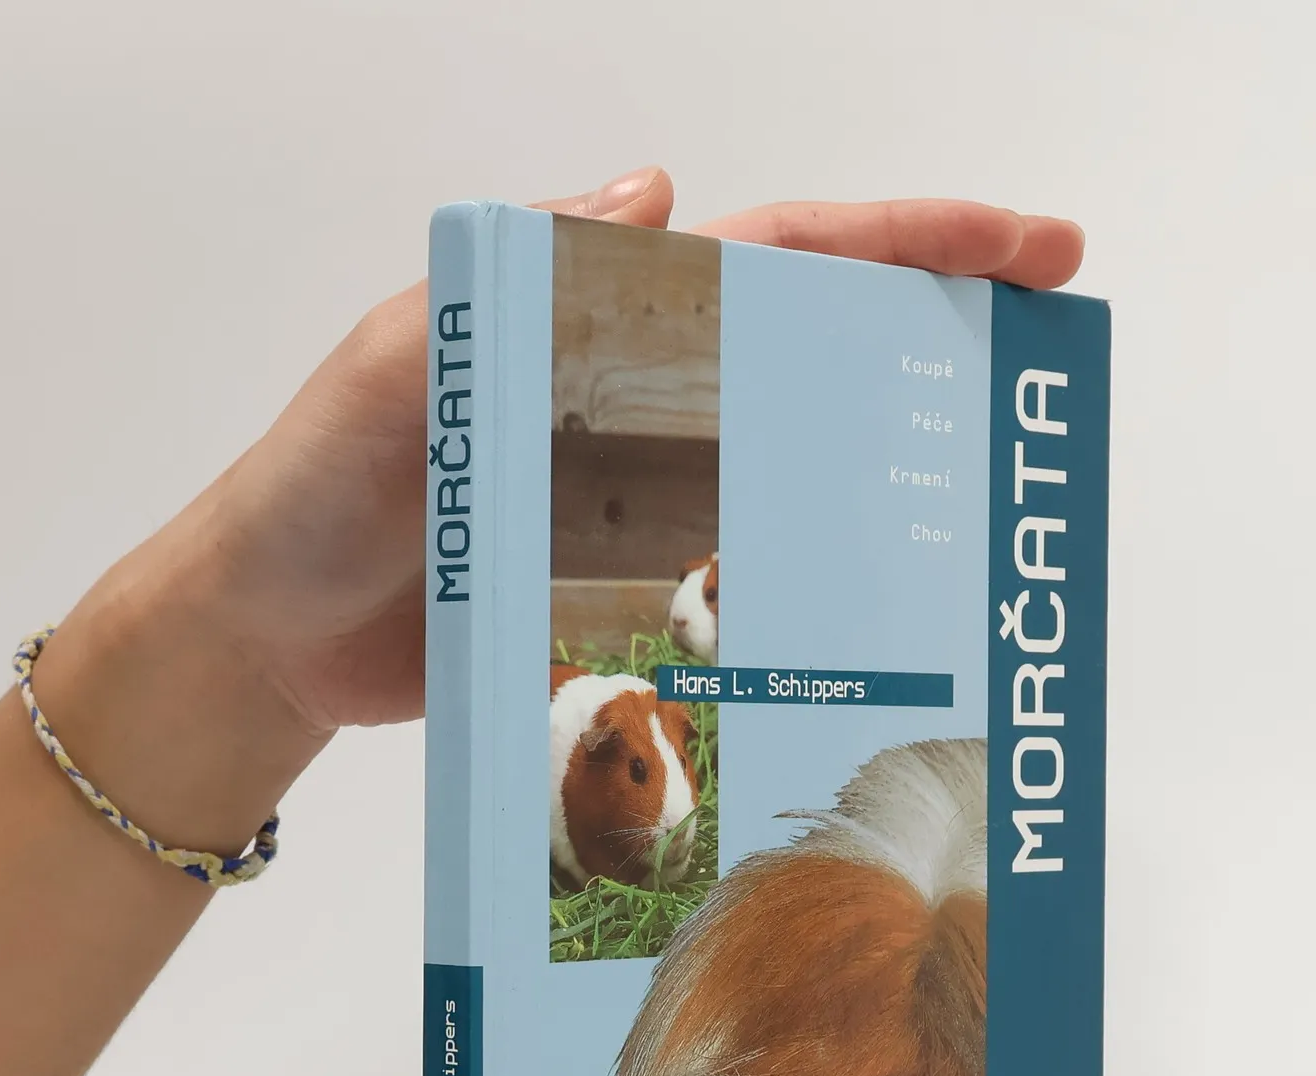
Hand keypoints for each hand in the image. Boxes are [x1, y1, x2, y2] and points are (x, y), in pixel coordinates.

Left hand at [45, 170, 1084, 814]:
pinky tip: (877, 622)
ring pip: (795, 475)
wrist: (269, 643)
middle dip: (938, 346)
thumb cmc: (310, 492)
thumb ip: (506, 287)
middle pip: (818, 358)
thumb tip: (658, 192)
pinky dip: (812, 595)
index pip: (781, 258)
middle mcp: (640, 409)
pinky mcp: (627, 600)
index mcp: (600, 327)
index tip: (1026, 246)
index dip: (908, 241)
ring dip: (893, 481)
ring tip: (993, 504)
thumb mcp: (393, 369)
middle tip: (1045, 372)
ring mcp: (641, 509)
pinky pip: (740, 587)